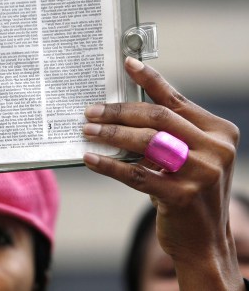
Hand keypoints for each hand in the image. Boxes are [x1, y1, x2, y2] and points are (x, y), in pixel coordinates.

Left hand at [82, 57, 242, 289]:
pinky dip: (109, 165)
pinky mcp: (181, 197)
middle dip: (119, 112)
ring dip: (111, 134)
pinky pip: (136, 174)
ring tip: (87, 131)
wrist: (205, 241)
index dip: (149, 80)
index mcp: (218, 133)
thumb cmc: (190, 192)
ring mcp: (200, 174)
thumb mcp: (190, 157)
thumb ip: (169, 133)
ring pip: (146, 142)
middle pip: (157, 118)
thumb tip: (124, 109)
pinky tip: (90, 159)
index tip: (127, 64)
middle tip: (90, 111)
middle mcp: (215, 150)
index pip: (176, 100)